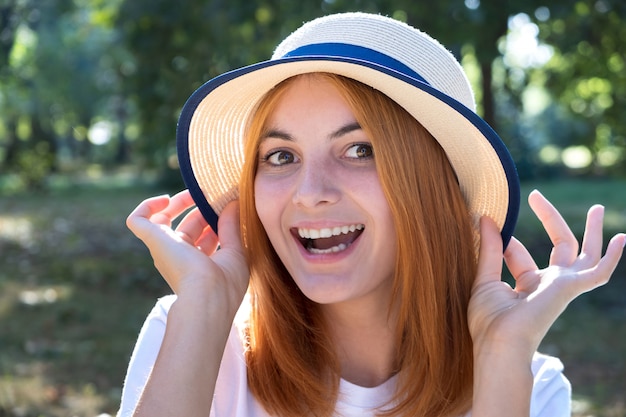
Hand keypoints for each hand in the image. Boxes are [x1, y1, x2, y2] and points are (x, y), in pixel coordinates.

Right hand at [126, 190, 248, 311]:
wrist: (206, 297)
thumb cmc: (224, 283)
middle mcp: (180, 258)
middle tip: (218, 196)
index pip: (205, 238)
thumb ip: (232, 227)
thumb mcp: (236, 252)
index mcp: (200, 265)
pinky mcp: (153, 240)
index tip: (230, 206)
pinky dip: (147, 206)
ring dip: (179, 202)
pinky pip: (138, 219)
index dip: (216, 221)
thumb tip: (234, 204)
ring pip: (164, 221)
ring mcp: (165, 249)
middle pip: (188, 227)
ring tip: (196, 191)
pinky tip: (165, 199)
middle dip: (202, 210)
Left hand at [468, 189, 624, 357]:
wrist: (499, 343)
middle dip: (551, 220)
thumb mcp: (485, 278)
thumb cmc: (488, 321)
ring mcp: (562, 287)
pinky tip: (621, 240)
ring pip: (584, 254)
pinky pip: (598, 272)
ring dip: (590, 231)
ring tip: (595, 208)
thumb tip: (485, 217)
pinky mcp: (571, 288)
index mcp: (526, 287)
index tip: (491, 225)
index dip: (506, 241)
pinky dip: (611, 257)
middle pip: (558, 248)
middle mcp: (548, 286)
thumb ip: (489, 249)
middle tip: (536, 196)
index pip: (521, 256)